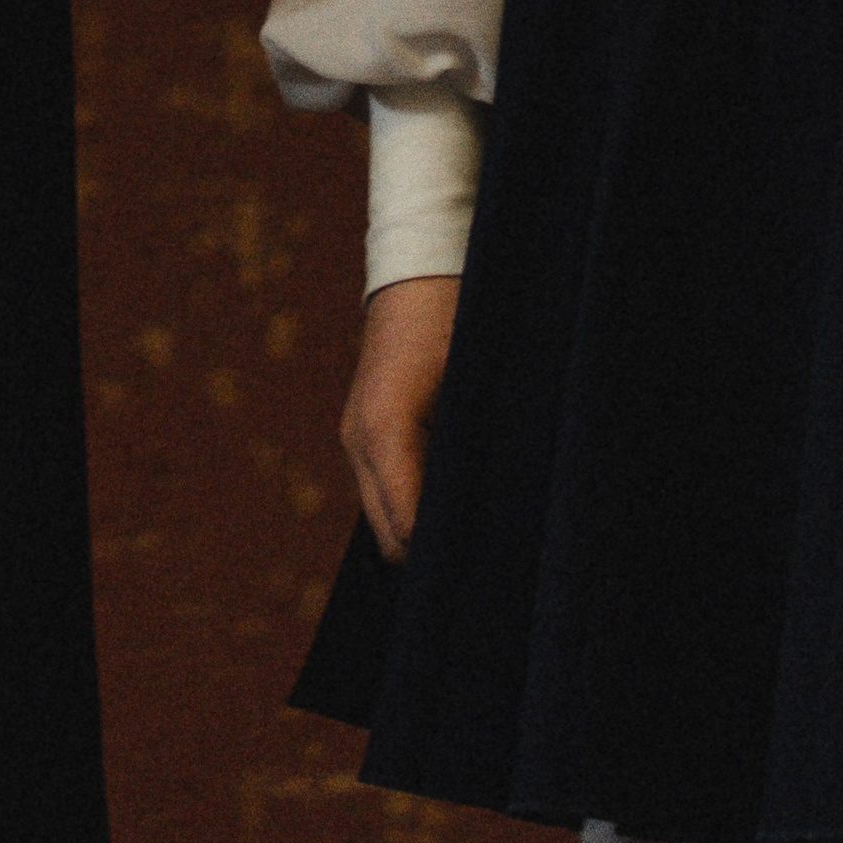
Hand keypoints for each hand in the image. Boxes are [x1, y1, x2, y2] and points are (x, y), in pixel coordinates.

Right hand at [340, 273, 458, 561]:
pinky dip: (413, 509)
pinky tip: (454, 509)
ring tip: (473, 545)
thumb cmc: (453, 317)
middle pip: (389, 537)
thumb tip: (479, 517)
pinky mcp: (365, 430)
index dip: (441, 557)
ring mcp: (358, 436)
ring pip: (385, 518)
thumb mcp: (471, 382)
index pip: (406, 529)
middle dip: (430, 556)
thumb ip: (466, 450)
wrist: (420, 267)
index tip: (483, 575)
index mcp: (385, 430)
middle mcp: (360, 440)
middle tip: (484, 573)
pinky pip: (385, 492)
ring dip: (420, 534)